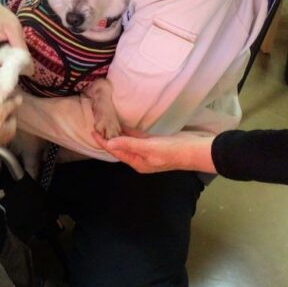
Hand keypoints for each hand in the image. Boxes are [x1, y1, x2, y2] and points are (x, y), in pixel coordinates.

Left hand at [91, 128, 216, 173]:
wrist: (195, 150)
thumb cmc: (173, 151)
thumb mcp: (149, 148)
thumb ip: (129, 144)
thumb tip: (110, 142)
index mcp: (137, 162)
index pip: (115, 151)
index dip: (103, 142)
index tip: (92, 132)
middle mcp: (140, 158)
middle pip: (120, 147)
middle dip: (108, 138)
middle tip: (97, 125)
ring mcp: (147, 150)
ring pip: (128, 142)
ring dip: (117, 134)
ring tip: (106, 124)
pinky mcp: (155, 143)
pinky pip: (137, 138)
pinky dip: (129, 132)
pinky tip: (123, 125)